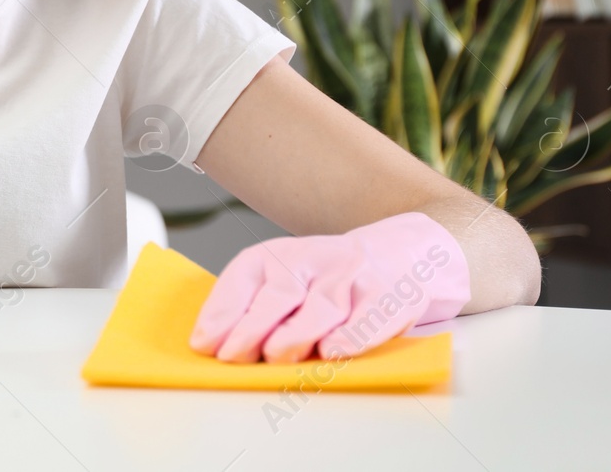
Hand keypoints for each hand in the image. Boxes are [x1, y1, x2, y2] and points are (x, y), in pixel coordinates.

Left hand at [187, 211, 470, 363]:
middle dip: (252, 327)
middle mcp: (314, 260)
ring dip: (296, 335)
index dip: (222, 312)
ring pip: (320, 307)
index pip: (244, 277)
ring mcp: (352, 276)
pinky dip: (350, 339)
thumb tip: (212, 344)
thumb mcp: (288, 281)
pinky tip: (332, 353)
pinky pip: (366, 319)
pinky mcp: (387, 296)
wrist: (405, 253)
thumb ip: (253, 308)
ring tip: (276, 357)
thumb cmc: (331, 280)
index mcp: (279, 255)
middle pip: (279, 293)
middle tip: (233, 357)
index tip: (205, 344)